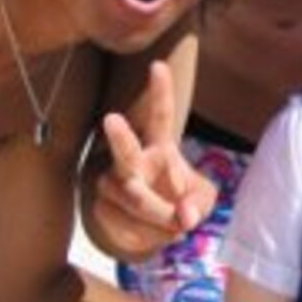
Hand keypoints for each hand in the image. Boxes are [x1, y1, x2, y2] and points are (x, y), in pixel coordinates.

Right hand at [87, 61, 217, 256]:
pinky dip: (148, 237)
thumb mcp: (202, 200)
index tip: (157, 65)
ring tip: (176, 225)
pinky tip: (152, 234)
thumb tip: (185, 216)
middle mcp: (130, 161)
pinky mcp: (100, 209)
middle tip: (112, 119)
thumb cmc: (181, 203)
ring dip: (160, 218)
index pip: (160, 115)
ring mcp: (111, 183)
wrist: (150, 231)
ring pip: (133, 198)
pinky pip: (126, 226)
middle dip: (119, 135)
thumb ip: (200, 203)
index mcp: (160, 147)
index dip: (160, 91)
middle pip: (124, 149)